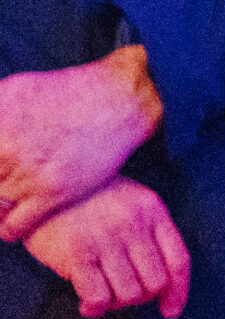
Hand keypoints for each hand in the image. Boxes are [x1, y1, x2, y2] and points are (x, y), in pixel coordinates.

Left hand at [0, 48, 161, 241]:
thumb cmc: (67, 92)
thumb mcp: (13, 90)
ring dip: (0, 201)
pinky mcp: (53, 193)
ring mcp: (30, 172)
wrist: (120, 98)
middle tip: (10, 175)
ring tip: (15, 191)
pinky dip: (5, 228)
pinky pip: (12, 227)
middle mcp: (7, 148)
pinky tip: (14, 215)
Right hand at [24, 178, 190, 318]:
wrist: (45, 187)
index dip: (178, 291)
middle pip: (155, 282)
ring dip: (116, 304)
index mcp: (152, 210)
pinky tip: (87, 303)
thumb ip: (149, 235)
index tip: (170, 311)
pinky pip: (99, 297)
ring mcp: (106, 239)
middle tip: (123, 294)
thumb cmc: (90, 199)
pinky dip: (96, 308)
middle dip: (141, 298)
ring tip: (103, 295)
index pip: (178, 259)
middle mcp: (133, 224)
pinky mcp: (77, 254)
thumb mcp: (131, 203)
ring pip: (129, 294)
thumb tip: (163, 284)